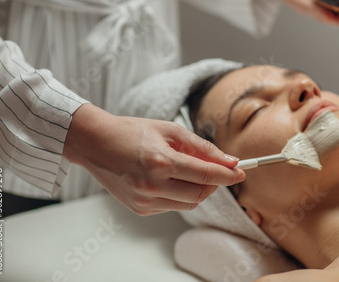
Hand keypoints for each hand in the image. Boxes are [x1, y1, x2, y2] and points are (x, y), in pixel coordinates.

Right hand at [63, 104, 244, 215]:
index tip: (242, 172)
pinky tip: (169, 179)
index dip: (228, 175)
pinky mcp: (140, 209)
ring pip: (189, 203)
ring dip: (199, 189)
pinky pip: (173, 206)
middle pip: (201, 193)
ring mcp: (145, 201)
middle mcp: (152, 186)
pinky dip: (180, 194)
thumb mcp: (170, 130)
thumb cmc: (133, 132)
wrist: (96, 144)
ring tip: (188, 170)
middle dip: (215, 182)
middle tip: (215, 169)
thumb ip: (202, 147)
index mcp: (160, 162)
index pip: (206, 174)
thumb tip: (229, 161)